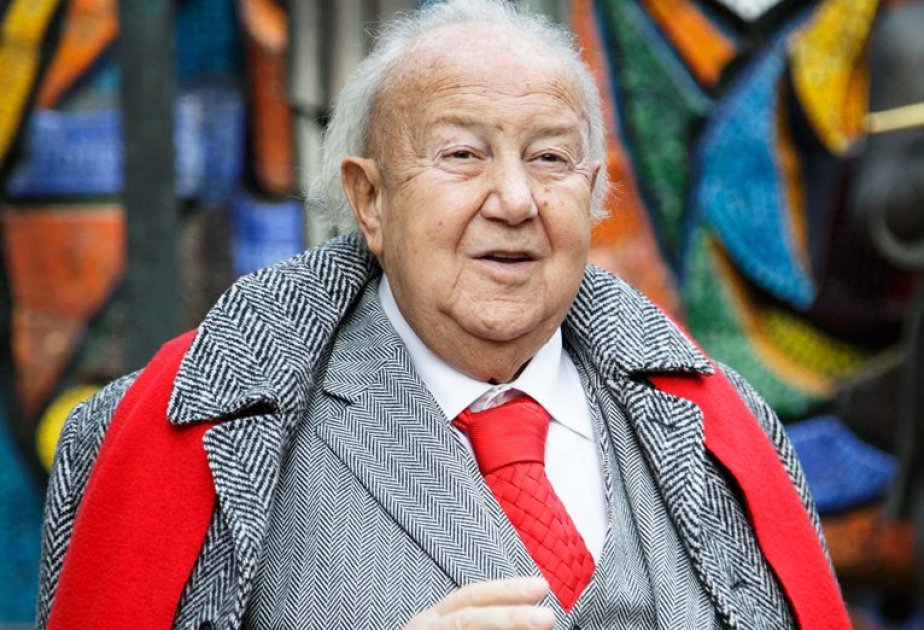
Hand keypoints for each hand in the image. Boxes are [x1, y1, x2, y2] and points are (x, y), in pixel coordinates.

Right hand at [403, 576, 554, 629]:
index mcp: (434, 620)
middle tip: (548, 618)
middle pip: (468, 618)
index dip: (506, 591)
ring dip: (501, 626)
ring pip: (463, 627)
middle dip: (508, 616)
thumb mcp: (452, 627)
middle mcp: (425, 628)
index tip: (542, 587)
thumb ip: (480, 623)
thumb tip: (534, 623)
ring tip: (540, 626)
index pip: (471, 598)